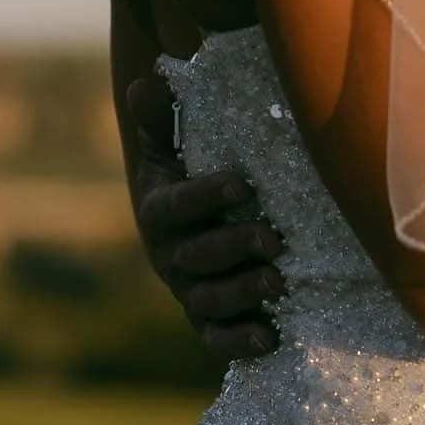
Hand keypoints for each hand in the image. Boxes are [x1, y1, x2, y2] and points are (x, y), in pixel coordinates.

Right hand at [125, 77, 286, 361]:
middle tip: (274, 240)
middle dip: (233, 249)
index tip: (243, 184)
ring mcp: (191, 292)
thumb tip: (145, 82)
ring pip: (209, 300)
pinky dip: (239, 342)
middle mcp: (171, 256)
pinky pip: (218, 340)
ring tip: (279, 283)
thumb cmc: (192, 174)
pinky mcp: (212, 322)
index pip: (176, 206)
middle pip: (195, 257)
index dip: (206, 195)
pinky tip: (271, 339)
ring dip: (242, 294)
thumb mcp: (173, 146)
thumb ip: (161, 120)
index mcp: (160, 211)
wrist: (196, 225)